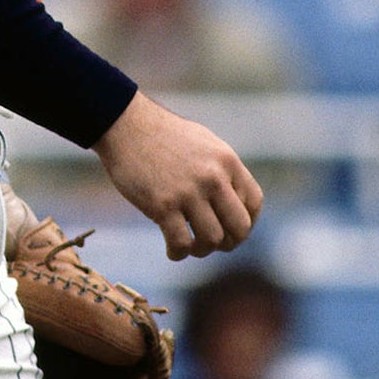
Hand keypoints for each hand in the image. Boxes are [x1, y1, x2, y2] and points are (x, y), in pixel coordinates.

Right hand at [94, 90, 261, 261]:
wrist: (125, 125)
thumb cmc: (162, 135)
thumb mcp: (203, 143)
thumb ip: (221, 170)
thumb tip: (232, 200)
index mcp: (226, 161)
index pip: (253, 203)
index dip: (247, 223)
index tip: (231, 230)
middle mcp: (213, 177)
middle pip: (239, 227)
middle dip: (229, 243)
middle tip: (213, 244)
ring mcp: (188, 192)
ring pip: (212, 240)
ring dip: (202, 250)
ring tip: (190, 246)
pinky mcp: (162, 205)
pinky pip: (181, 244)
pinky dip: (178, 254)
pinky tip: (172, 250)